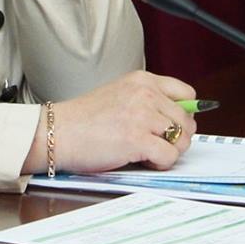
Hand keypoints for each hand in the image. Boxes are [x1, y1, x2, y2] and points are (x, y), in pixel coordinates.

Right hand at [22, 70, 198, 174]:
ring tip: (146, 152)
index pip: (187, 94)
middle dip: (176, 137)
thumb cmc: (82, 119)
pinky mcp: (138, 140)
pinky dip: (160, 163)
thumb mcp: (119, 95)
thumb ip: (147, 101)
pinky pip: (169, 156)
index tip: (172, 125)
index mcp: (142, 80)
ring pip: (182, 139)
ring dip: (169, 151)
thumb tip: (180, 119)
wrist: (57, 132)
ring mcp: (142, 116)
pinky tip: (142, 160)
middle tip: (155, 143)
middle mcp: (146, 94)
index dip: (183, 114)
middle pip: (187, 121)